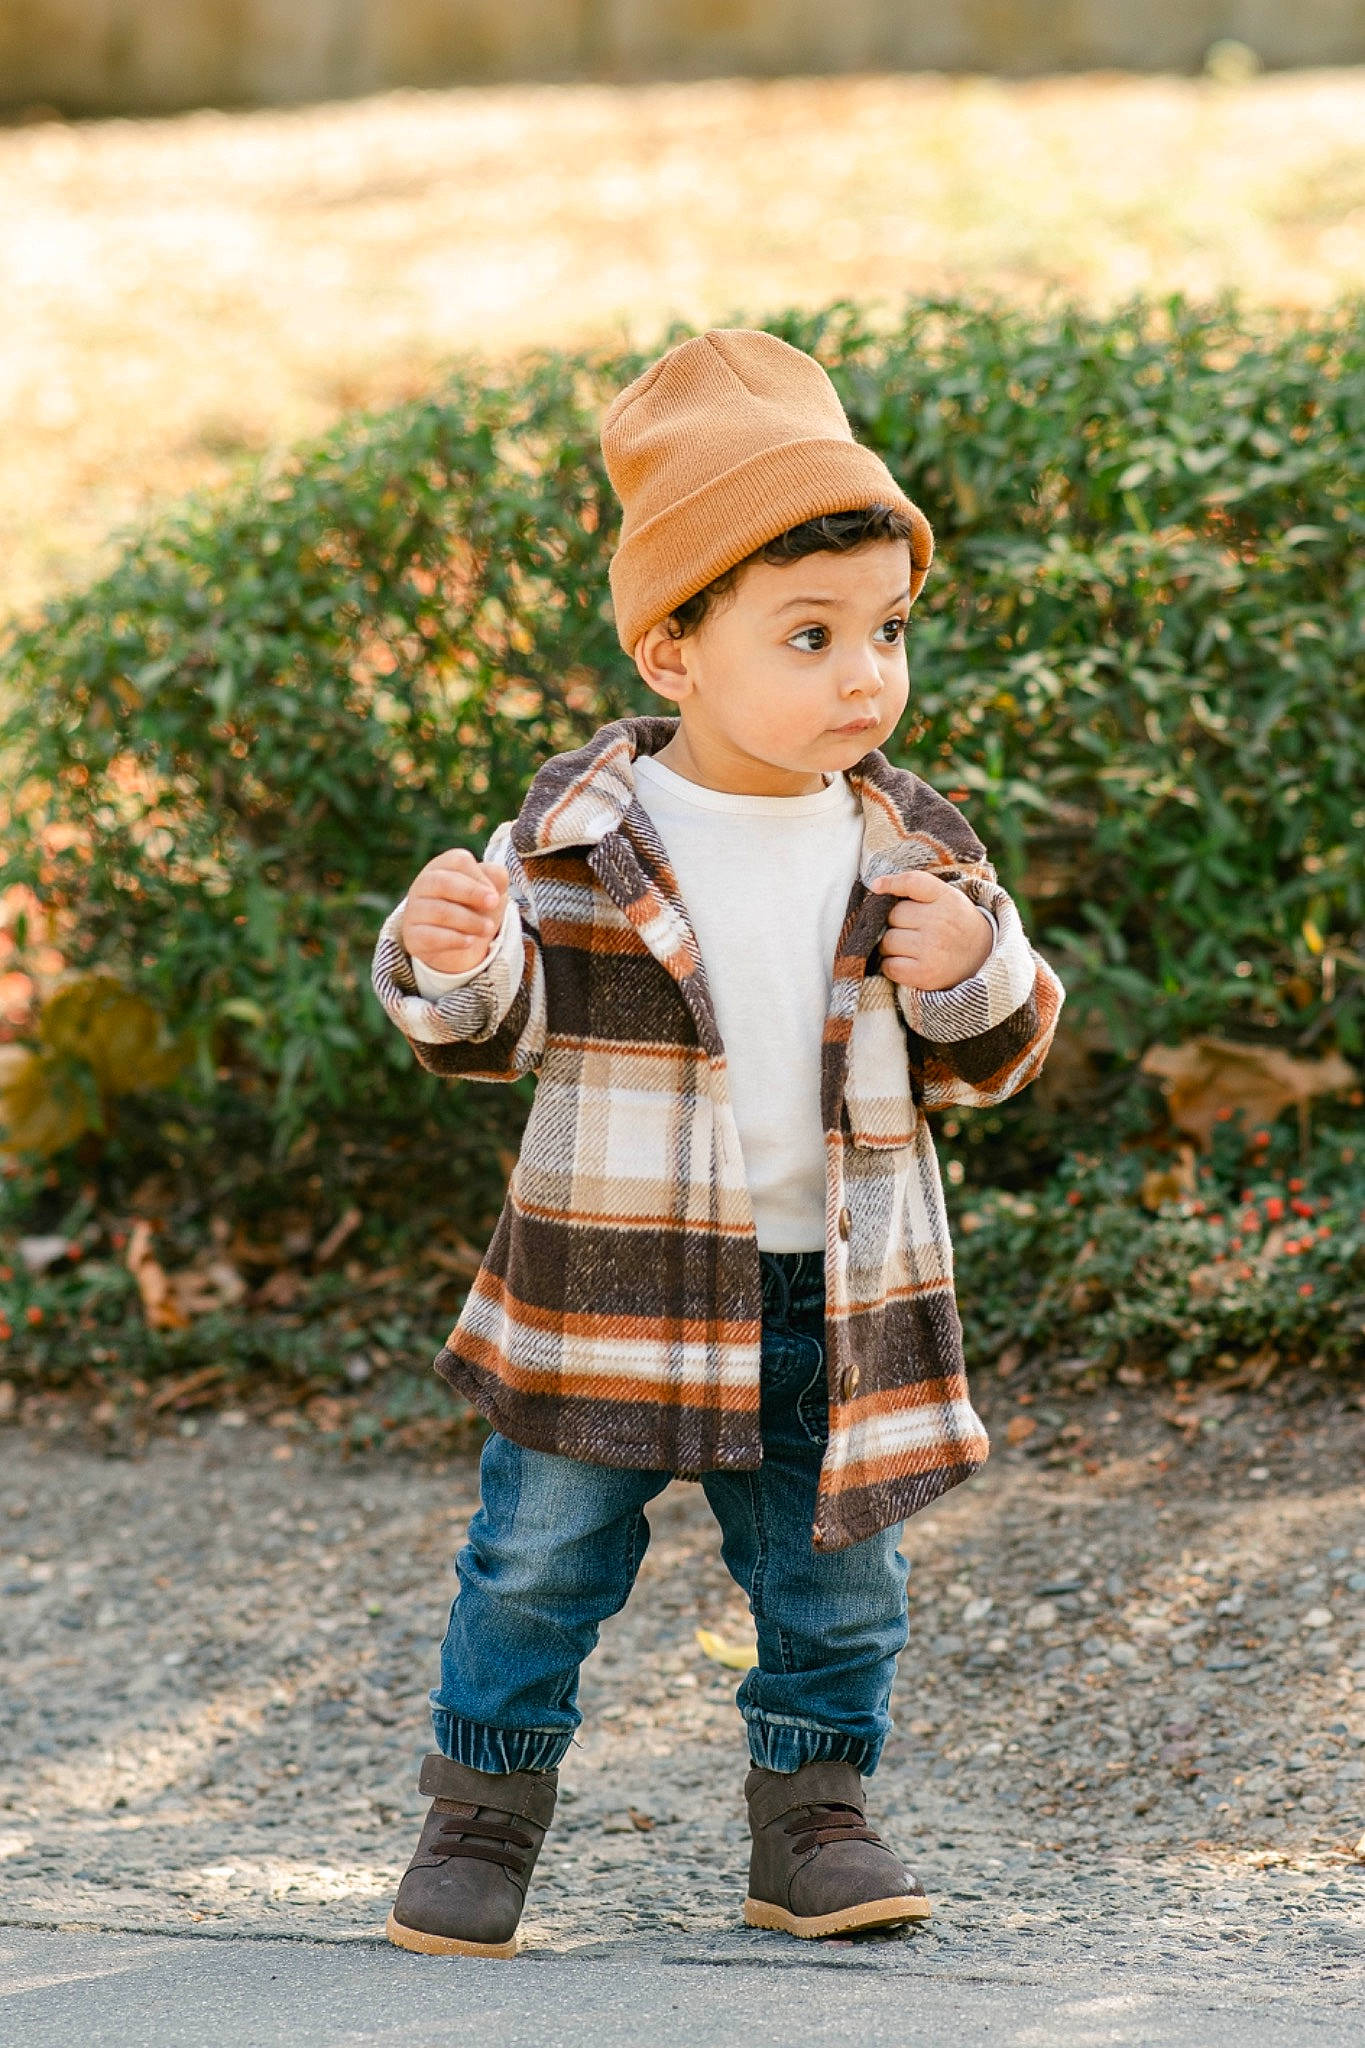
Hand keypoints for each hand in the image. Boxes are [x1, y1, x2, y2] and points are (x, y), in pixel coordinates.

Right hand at [401, 849, 509, 975]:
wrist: (460, 946)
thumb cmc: (474, 908)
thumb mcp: (490, 891)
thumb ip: (496, 877)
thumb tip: (497, 876)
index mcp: (442, 867)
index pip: (458, 861)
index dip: (479, 876)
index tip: (495, 895)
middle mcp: (423, 885)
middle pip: (442, 882)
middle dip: (471, 893)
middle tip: (494, 903)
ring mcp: (414, 911)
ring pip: (439, 911)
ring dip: (469, 920)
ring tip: (488, 928)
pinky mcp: (413, 937)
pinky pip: (430, 937)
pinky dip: (454, 939)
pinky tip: (470, 941)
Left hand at [872, 870, 992, 991]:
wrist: (983, 958)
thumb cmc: (955, 924)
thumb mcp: (947, 897)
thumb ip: (916, 886)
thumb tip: (875, 886)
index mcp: (947, 898)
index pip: (912, 882)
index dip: (890, 884)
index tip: (876, 888)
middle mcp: (940, 922)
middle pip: (893, 916)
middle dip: (895, 923)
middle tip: (911, 929)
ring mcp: (932, 949)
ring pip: (887, 941)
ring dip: (891, 946)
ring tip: (910, 947)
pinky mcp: (925, 974)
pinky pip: (889, 966)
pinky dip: (892, 965)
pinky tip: (907, 962)